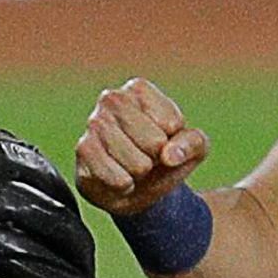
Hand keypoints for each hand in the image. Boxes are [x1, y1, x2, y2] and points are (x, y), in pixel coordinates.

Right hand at [76, 77, 209, 217]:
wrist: (136, 187)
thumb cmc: (165, 158)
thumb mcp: (194, 147)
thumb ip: (193, 144)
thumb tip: (169, 156)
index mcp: (138, 90)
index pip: (171, 125)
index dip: (174, 142)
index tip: (163, 142)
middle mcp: (111, 99)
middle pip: (153, 143)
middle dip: (156, 159)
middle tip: (146, 157)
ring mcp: (94, 124)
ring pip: (136, 164)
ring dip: (140, 174)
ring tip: (132, 168)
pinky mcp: (83, 152)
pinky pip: (118, 179)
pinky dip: (125, 186)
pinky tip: (118, 179)